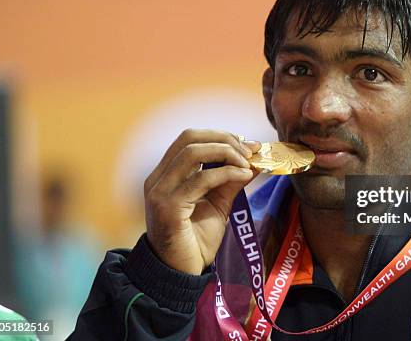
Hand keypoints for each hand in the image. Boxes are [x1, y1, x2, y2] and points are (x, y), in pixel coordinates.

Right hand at [143, 129, 260, 274]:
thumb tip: (252, 160)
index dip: (220, 136)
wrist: (181, 274)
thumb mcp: (218, 204)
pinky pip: (200, 179)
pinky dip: (226, 173)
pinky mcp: (168, 207)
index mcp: (166, 175)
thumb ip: (231, 181)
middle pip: (189, 138)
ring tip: (247, 163)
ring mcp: (160, 191)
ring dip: (226, 152)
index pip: (189, 139)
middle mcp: (158, 178)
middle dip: (224, 139)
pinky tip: (243, 176)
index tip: (247, 144)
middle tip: (250, 151)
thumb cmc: (196, 241)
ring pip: (192, 152)